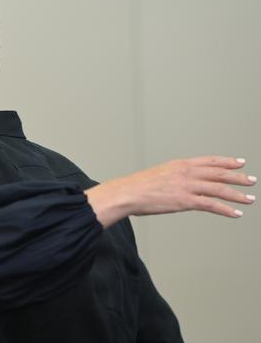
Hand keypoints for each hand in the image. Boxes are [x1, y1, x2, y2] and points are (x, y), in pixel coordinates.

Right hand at [86, 156, 255, 226]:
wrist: (127, 193)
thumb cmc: (136, 187)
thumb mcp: (157, 176)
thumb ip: (172, 178)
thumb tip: (177, 185)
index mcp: (179, 165)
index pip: (209, 161)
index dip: (226, 162)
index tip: (239, 163)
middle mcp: (186, 173)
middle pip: (219, 174)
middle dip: (238, 177)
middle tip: (251, 180)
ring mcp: (187, 186)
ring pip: (219, 189)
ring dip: (237, 194)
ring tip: (249, 199)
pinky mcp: (186, 201)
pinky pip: (212, 205)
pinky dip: (226, 209)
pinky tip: (235, 213)